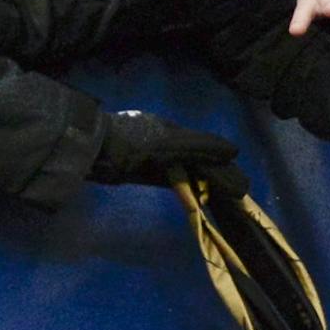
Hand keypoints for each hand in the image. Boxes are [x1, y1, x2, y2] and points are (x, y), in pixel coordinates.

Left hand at [89, 110, 248, 196]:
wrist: (87, 150)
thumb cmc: (128, 144)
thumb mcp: (168, 143)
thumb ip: (200, 146)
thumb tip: (234, 152)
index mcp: (173, 131)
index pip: (208, 151)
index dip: (225, 169)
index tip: (242, 188)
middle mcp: (166, 140)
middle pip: (199, 161)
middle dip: (220, 177)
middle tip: (239, 195)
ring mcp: (152, 156)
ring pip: (186, 170)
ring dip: (205, 183)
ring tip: (223, 198)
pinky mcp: (139, 170)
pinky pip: (170, 178)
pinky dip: (185, 186)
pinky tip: (194, 195)